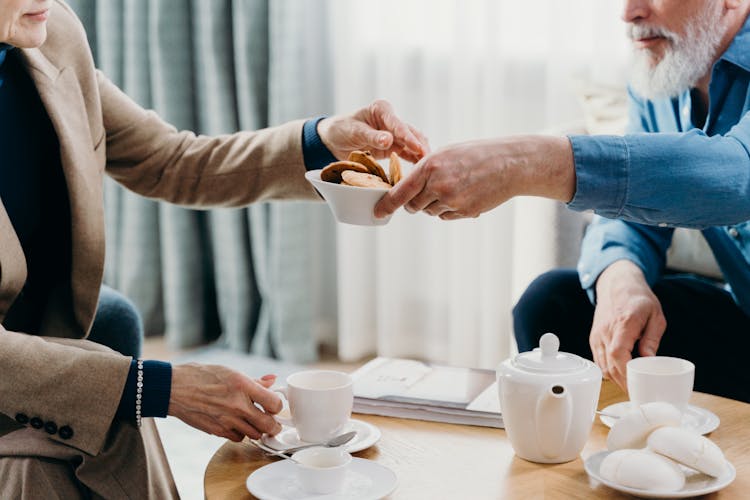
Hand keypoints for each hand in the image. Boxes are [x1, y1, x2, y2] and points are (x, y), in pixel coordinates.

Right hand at [168, 364, 282, 441]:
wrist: (174, 388)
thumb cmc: (200, 376)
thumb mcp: (230, 372)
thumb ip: (254, 381)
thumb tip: (272, 380)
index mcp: (243, 386)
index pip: (274, 403)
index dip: (278, 405)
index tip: (275, 405)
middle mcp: (237, 405)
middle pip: (268, 425)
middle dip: (273, 425)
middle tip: (272, 422)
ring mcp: (227, 420)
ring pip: (254, 434)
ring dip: (257, 429)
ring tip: (253, 421)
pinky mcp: (217, 430)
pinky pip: (237, 438)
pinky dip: (240, 433)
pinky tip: (236, 424)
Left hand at [317, 99, 428, 162]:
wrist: (334, 139)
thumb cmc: (341, 130)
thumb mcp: (354, 131)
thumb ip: (371, 136)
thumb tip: (388, 140)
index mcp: (381, 109)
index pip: (398, 124)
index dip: (409, 137)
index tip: (417, 147)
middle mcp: (391, 119)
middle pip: (409, 133)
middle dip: (420, 145)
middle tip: (429, 159)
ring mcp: (394, 133)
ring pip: (411, 143)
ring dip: (420, 153)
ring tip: (430, 166)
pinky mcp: (393, 145)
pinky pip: (407, 152)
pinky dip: (414, 159)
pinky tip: (422, 168)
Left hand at [374, 135, 574, 219]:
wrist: (509, 164)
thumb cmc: (477, 154)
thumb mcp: (446, 153)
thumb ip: (426, 169)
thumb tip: (409, 186)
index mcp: (430, 167)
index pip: (400, 192)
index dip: (386, 205)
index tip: (378, 212)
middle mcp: (438, 186)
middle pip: (414, 206)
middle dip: (414, 203)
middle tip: (427, 192)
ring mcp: (452, 201)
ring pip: (430, 211)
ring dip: (434, 204)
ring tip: (454, 187)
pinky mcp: (464, 212)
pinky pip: (446, 216)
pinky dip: (449, 210)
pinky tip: (464, 195)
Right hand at [590, 260, 666, 389]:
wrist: (617, 284)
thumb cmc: (638, 298)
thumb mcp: (655, 316)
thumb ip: (652, 339)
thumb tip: (649, 361)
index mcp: (623, 323)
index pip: (617, 353)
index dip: (625, 372)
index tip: (636, 385)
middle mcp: (606, 330)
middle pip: (609, 364)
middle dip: (623, 382)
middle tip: (638, 395)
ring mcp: (597, 335)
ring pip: (602, 365)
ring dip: (615, 378)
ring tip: (630, 387)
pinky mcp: (594, 338)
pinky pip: (598, 360)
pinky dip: (608, 370)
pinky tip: (620, 375)